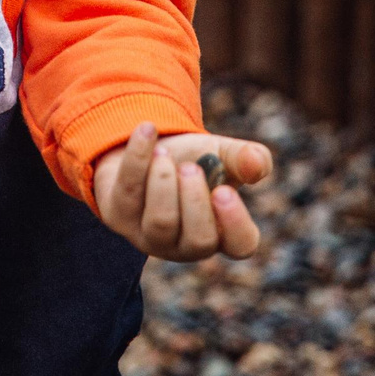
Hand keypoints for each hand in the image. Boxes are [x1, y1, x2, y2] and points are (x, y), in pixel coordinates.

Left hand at [91, 122, 272, 261]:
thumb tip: (257, 165)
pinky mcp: (117, 217)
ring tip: (164, 152)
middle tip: (190, 167)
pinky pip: (127, 192)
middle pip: (198, 240)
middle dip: (195, 200)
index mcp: (220, 232)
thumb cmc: (194, 161)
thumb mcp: (223, 155)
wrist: (146, 151)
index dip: (236, 223)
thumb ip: (248, 159)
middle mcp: (185, 244)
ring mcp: (149, 236)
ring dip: (163, 182)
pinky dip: (138, 157)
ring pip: (160, 222)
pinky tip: (146, 130)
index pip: (240, 245)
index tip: (224, 191)